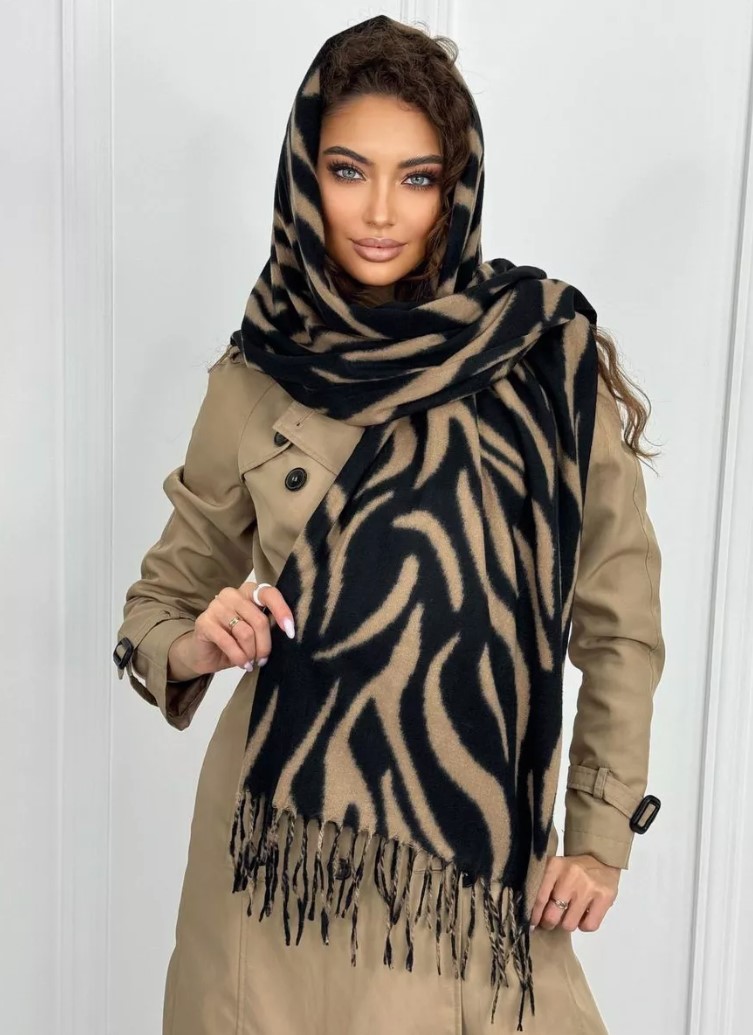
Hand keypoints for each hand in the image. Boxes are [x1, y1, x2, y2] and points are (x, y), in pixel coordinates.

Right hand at [168, 580, 294, 677]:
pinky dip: (239, 657)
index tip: (290, 633)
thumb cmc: (235, 641)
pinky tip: (243, 664)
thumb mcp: (256, 633)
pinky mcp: (204, 622)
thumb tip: (288, 633)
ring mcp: (216, 606)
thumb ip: (268, 626)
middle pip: (259, 619)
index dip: (282, 612)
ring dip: (251, 653)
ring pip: (245, 632)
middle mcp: (232, 594)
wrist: (205, 654)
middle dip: (265, 645)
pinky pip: (228, 642)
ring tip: (252, 662)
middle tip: (263, 659)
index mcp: (248, 591)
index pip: (269, 593)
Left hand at [531, 853, 620, 932]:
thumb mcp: (554, 870)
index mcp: (554, 866)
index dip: (534, 916)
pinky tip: (583, 915)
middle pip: (552, 915)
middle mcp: (571, 875)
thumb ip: (542, 886)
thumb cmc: (572, 870)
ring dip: (567, 923)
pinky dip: (584, 926)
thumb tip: (530, 915)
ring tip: (569, 914)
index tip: (533, 924)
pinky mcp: (605, 897)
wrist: (600, 859)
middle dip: (549, 923)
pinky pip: (589, 926)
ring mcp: (589, 887)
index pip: (539, 897)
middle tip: (550, 921)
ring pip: (569, 924)